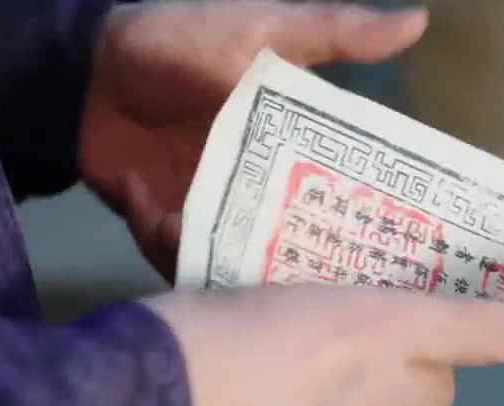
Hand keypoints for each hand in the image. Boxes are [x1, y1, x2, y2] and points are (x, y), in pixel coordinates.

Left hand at [79, 0, 428, 279]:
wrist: (84, 70)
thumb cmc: (181, 41)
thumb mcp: (264, 29)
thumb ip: (335, 32)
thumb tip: (419, 20)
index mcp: (295, 146)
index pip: (341, 190)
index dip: (365, 218)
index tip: (392, 246)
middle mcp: (260, 189)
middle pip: (294, 241)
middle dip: (301, 263)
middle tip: (309, 280)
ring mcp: (213, 212)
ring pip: (238, 262)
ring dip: (223, 258)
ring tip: (207, 234)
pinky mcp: (166, 228)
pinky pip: (178, 260)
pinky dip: (165, 243)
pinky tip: (150, 207)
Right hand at [141, 286, 503, 405]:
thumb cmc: (197, 329)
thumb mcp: (266, 285)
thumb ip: (332, 310)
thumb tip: (346, 331)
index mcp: (379, 329)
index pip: (485, 333)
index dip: (488, 328)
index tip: (488, 327)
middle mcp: (387, 401)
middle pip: (436, 394)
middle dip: (404, 379)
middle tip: (345, 363)